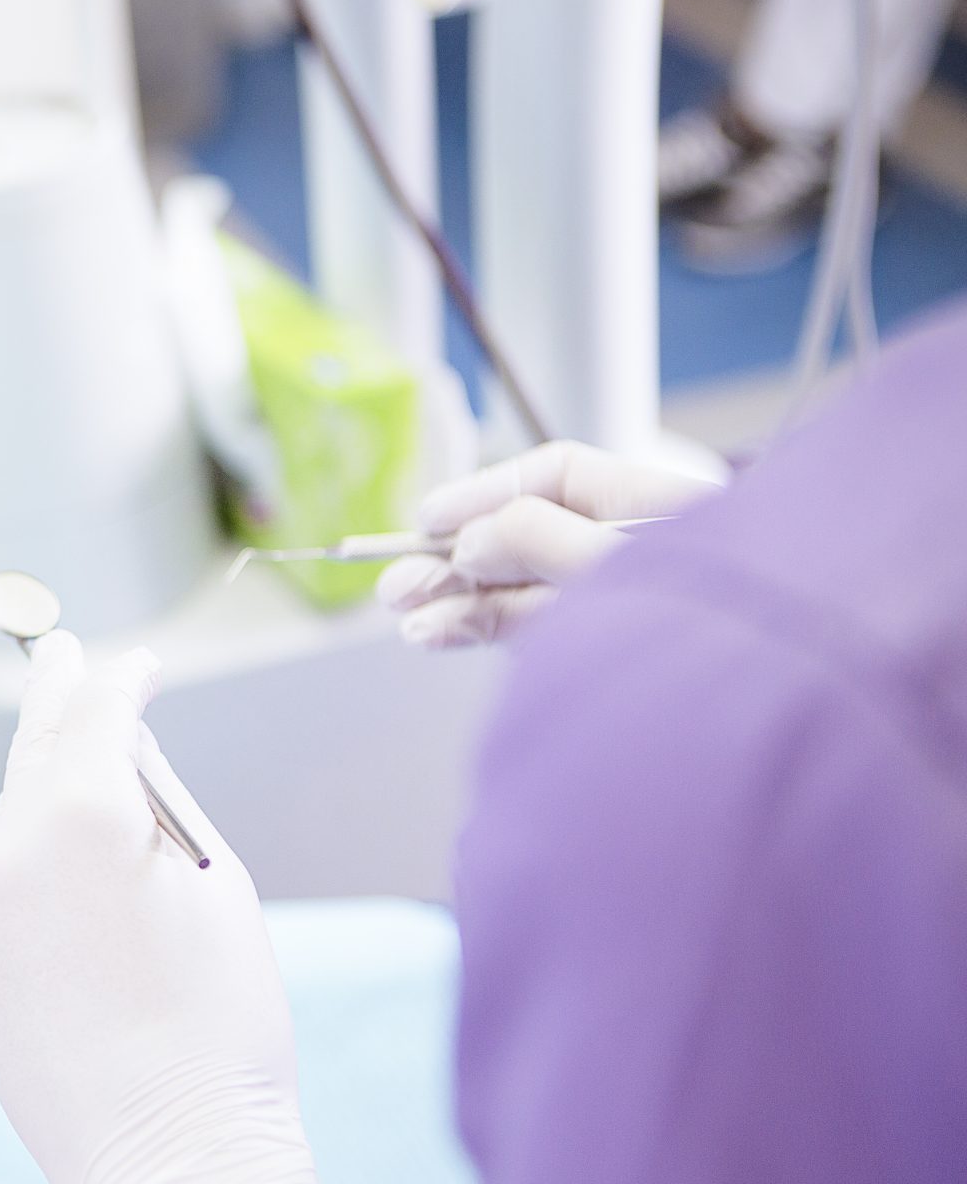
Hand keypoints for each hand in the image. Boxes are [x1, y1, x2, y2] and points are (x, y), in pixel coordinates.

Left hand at [0, 633, 332, 1183]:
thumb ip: (158, 805)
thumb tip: (120, 761)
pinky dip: (32, 868)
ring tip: (73, 759)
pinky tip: (68, 875)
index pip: (94, 714)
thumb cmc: (223, 1028)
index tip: (135, 663)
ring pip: (12, 828)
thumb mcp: (218, 886)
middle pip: (33, 756)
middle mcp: (7, 857)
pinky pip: (2, 895)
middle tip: (55, 653)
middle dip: (52, 703)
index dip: (119, 680)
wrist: (173, 1166)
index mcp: (78, 819)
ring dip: (43, 792)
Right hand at [378, 440, 718, 649]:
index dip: (486, 492)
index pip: (557, 479)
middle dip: (457, 557)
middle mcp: (634, 552)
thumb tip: (470, 540)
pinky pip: (533, 633)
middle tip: (394, 583)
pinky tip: (438, 634)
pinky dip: (482, 632)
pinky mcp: (606, 656)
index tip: (429, 517)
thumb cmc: (731, 625)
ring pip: (522, 592)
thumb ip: (541, 543)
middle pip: (528, 537)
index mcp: (656, 509)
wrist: (789, 704)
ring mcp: (619, 606)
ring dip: (458, 600)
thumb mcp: (622, 564)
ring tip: (405, 616)